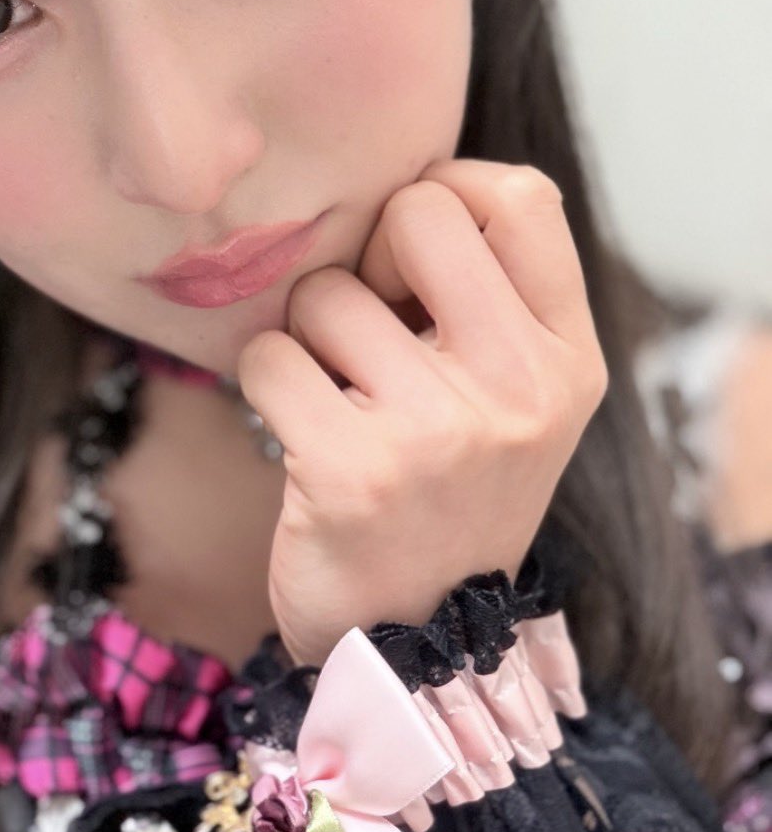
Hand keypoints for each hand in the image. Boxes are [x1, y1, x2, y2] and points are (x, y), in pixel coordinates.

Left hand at [236, 159, 607, 668]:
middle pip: (419, 213)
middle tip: (366, 320)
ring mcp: (438, 433)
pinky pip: (268, 356)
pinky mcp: (351, 472)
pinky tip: (297, 432)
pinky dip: (265, 383)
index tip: (414, 254)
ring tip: (336, 397)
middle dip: (369, 253)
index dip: (449, 193)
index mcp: (566, 360)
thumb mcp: (514, 399)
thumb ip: (485, 297)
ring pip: (325, 291)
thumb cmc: (448, 490)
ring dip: (309, 335)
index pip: (522, 196)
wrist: (413, 647)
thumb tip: (403, 184)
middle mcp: (520, 391)